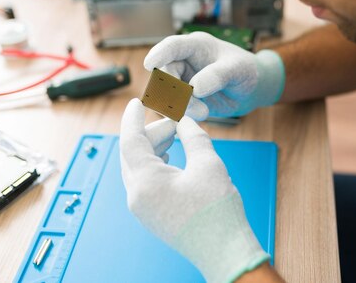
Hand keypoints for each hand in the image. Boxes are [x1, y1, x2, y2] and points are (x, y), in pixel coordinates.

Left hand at [119, 99, 269, 282]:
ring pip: (137, 168)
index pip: (130, 141)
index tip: (136, 102)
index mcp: (145, 182)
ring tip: (175, 137)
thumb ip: (193, 136)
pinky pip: (144, 182)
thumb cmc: (217, 211)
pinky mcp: (152, 216)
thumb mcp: (208, 163)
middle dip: (150, 133)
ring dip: (153, 149)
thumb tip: (184, 121)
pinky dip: (155, 164)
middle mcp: (137, 196)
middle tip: (173, 121)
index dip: (133, 118)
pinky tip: (171, 158)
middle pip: (132, 154)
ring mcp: (142, 209)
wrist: (225, 252)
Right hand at [144, 32, 284, 119]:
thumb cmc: (244, 70)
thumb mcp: (237, 70)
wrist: (248, 90)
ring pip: (166, 94)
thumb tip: (195, 87)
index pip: (173, 46)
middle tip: (201, 109)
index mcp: (195, 46)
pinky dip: (182, 114)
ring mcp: (181, 80)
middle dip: (177, 93)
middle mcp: (183, 61)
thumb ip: (217, 75)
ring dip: (182, 107)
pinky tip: (200, 115)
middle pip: (165, 74)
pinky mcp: (182, 99)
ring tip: (205, 113)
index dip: (159, 53)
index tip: (149, 64)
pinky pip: (172, 107)